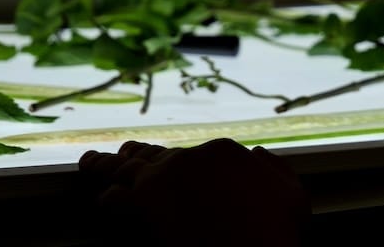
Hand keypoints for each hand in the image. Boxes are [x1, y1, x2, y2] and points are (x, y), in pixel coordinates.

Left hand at [78, 138, 310, 246]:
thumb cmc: (277, 230)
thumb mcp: (291, 192)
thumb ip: (272, 169)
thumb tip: (258, 155)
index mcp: (223, 153)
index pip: (194, 154)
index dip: (179, 162)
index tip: (174, 166)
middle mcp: (189, 159)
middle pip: (154, 155)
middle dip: (136, 154)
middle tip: (121, 152)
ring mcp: (162, 180)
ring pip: (127, 168)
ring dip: (108, 166)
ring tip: (92, 163)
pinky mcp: (142, 206)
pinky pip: (115, 199)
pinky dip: (106, 198)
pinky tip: (100, 200)